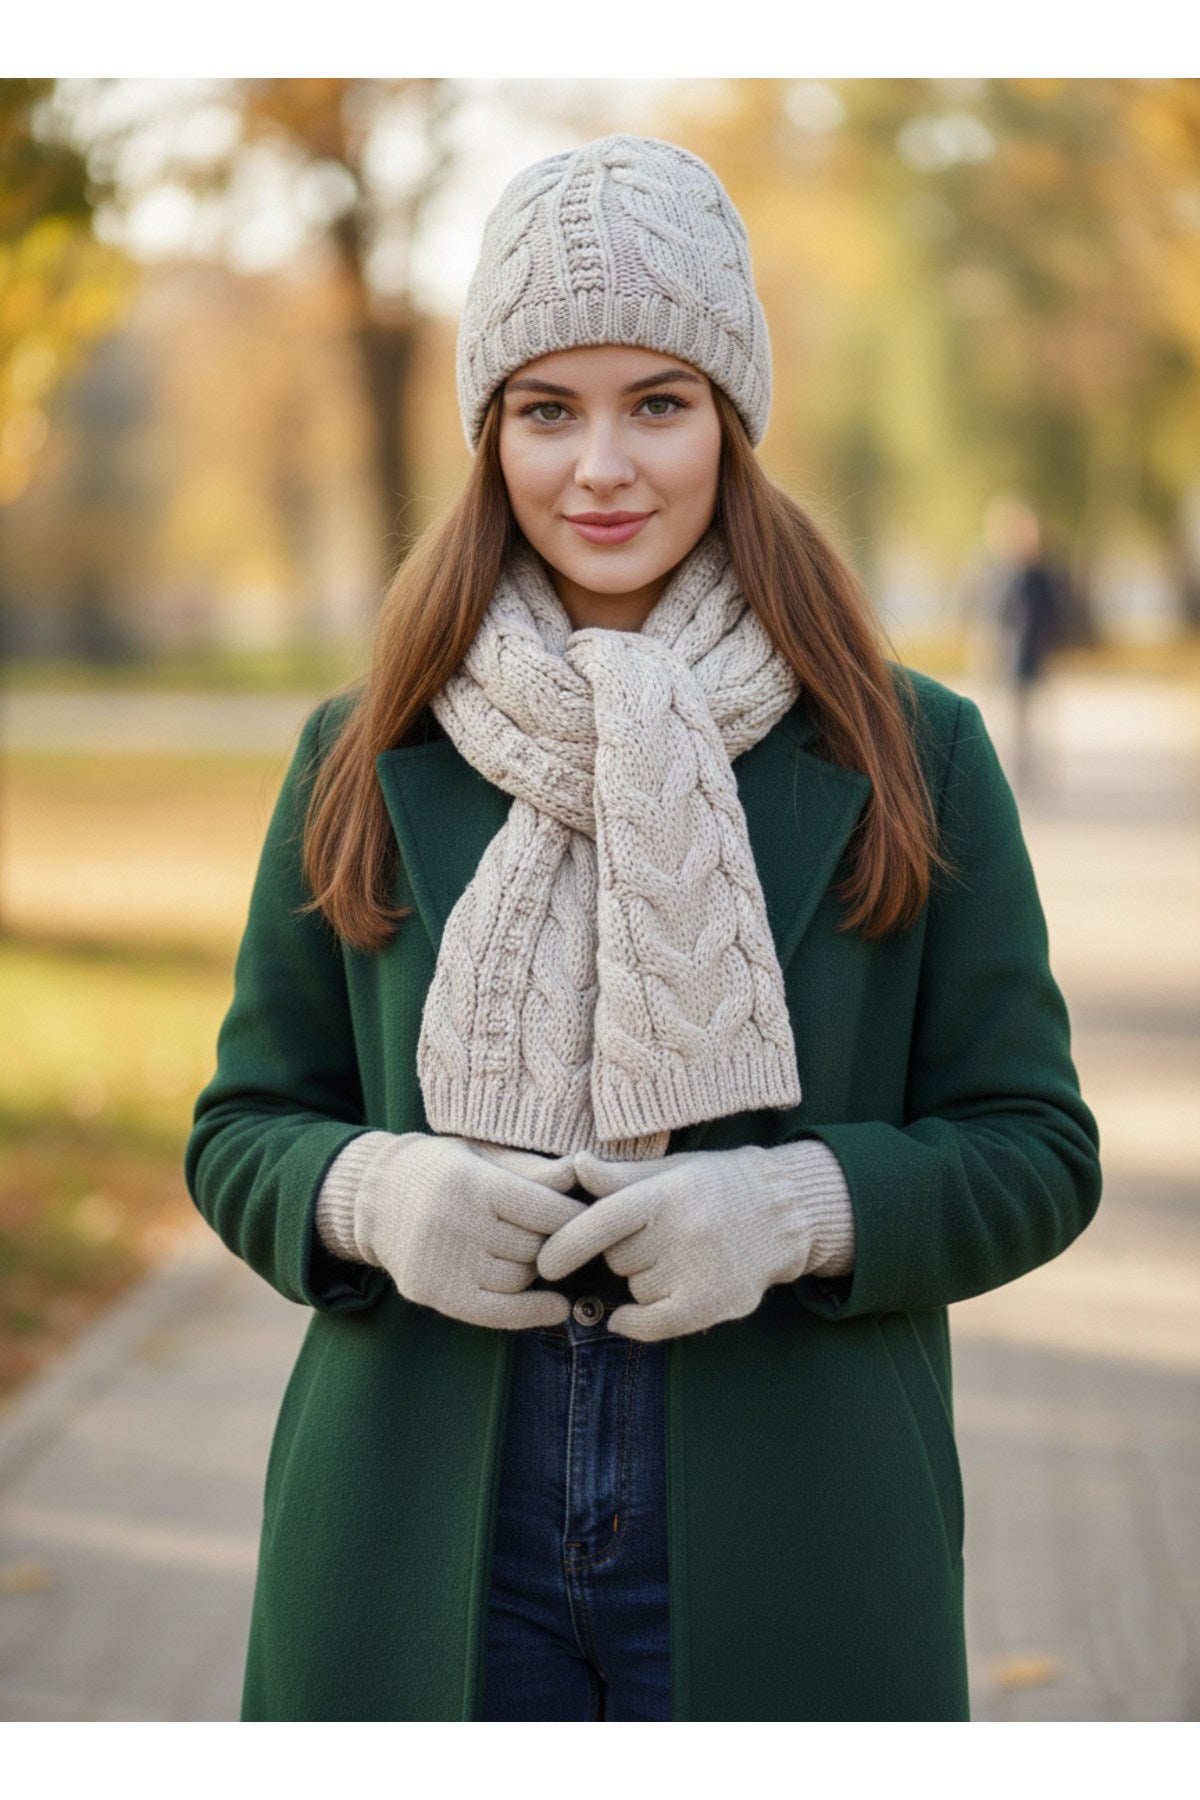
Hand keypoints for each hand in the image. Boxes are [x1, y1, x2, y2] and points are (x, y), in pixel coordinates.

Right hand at [345, 1133, 588, 1330]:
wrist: (375, 1195)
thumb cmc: (443, 1169)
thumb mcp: (483, 1155)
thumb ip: (530, 1168)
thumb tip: (580, 1171)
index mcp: (471, 1183)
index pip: (543, 1210)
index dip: (572, 1216)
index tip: (589, 1217)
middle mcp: (455, 1223)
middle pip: (533, 1247)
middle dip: (551, 1242)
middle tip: (553, 1234)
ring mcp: (442, 1263)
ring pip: (518, 1279)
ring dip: (533, 1270)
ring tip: (529, 1253)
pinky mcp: (433, 1293)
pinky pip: (495, 1313)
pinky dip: (529, 1313)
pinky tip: (555, 1308)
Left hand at [536, 1145, 819, 1340]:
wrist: (786, 1211)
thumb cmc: (719, 1185)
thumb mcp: (671, 1170)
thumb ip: (619, 1177)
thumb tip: (573, 1165)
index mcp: (665, 1194)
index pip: (600, 1223)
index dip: (566, 1245)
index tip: (545, 1264)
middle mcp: (681, 1232)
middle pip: (618, 1260)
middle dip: (625, 1253)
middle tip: (658, 1237)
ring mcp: (699, 1272)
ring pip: (637, 1290)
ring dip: (644, 1281)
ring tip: (681, 1258)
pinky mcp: (714, 1304)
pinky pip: (653, 1325)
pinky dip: (637, 1322)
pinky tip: (630, 1316)